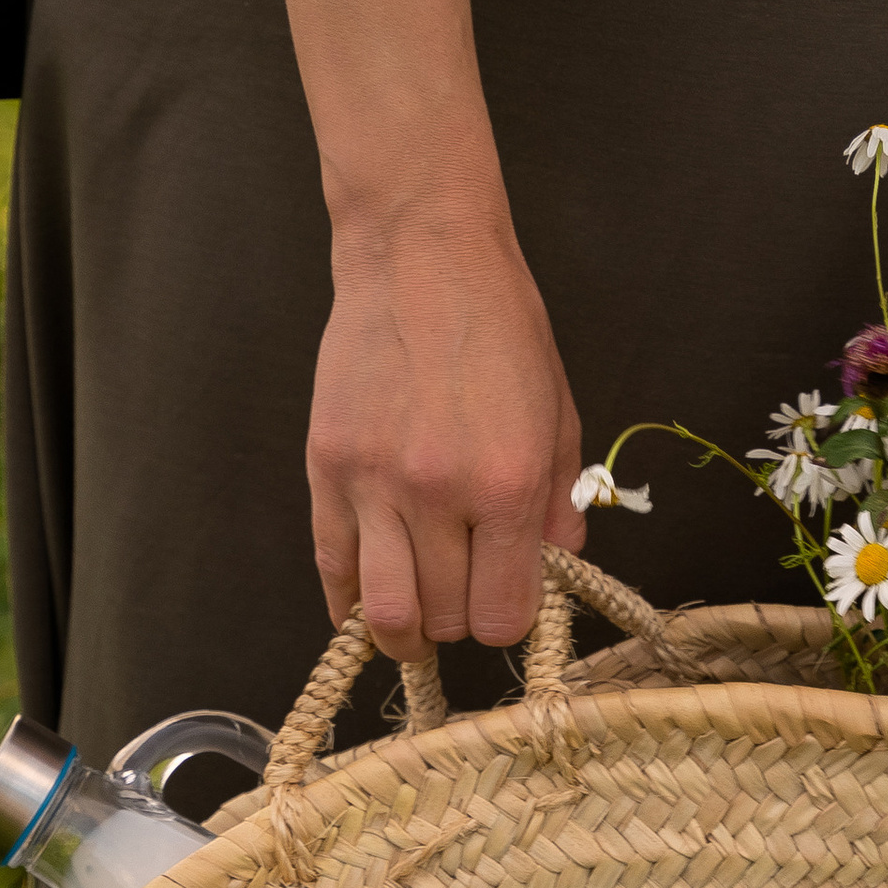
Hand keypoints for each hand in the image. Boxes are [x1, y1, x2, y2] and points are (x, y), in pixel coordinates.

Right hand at [309, 203, 582, 656]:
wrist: (421, 256)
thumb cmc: (499, 324)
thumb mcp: (557, 410)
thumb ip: (560, 498)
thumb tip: (559, 561)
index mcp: (507, 483)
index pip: (502, 614)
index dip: (506, 621)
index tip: (505, 601)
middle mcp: (439, 493)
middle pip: (444, 619)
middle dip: (457, 620)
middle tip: (462, 595)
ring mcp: (374, 483)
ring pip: (382, 611)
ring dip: (403, 630)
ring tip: (414, 622)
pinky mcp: (327, 466)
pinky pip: (330, 565)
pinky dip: (346, 602)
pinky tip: (361, 607)